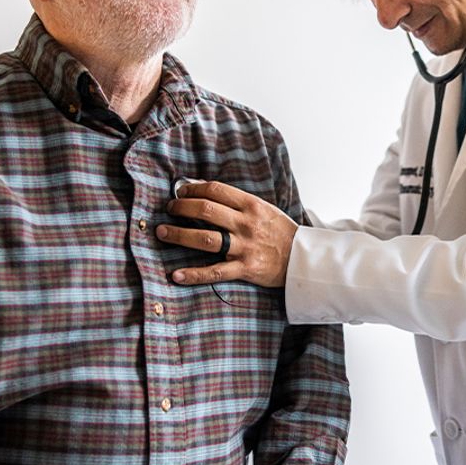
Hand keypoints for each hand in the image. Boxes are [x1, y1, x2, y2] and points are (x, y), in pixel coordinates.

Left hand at [157, 181, 297, 287]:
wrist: (303, 259)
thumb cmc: (280, 232)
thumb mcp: (264, 209)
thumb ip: (237, 202)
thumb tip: (204, 190)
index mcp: (252, 205)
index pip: (215, 190)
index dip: (193, 189)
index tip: (180, 192)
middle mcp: (246, 224)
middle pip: (206, 210)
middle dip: (181, 208)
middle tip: (169, 209)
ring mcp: (245, 247)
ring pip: (205, 238)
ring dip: (179, 235)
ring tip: (162, 233)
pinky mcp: (245, 269)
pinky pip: (214, 272)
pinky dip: (193, 274)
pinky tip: (175, 275)